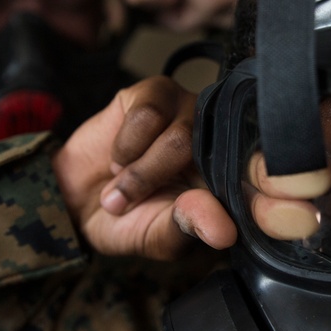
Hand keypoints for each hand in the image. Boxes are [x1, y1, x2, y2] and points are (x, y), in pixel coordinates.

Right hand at [51, 75, 235, 260]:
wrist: (75, 198)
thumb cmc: (128, 221)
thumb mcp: (157, 238)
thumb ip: (188, 229)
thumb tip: (223, 232)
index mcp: (229, 177)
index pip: (255, 175)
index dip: (235, 191)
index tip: (205, 214)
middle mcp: (217, 140)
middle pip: (211, 157)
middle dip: (158, 184)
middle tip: (125, 205)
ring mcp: (190, 112)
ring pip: (179, 136)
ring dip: (140, 170)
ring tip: (122, 184)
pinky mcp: (157, 93)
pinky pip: (147, 114)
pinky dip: (125, 147)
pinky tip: (119, 158)